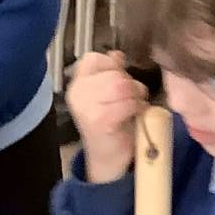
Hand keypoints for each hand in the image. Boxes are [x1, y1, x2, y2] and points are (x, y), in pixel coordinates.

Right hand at [67, 51, 146, 183]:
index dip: (114, 66)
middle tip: (133, 98)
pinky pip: (127, 103)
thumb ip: (111, 72)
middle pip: (114, 73)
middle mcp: (77, 93)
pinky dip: (137, 108)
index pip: (94, 58)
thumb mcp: (108, 94)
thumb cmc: (111, 125)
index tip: (121, 80)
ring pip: (122, 86)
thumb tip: (117, 54)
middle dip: (130, 84)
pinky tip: (136, 115)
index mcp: (77, 83)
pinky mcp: (100, 120)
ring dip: (136, 96)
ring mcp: (86, 107)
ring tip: (135, 106)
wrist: (107, 160)